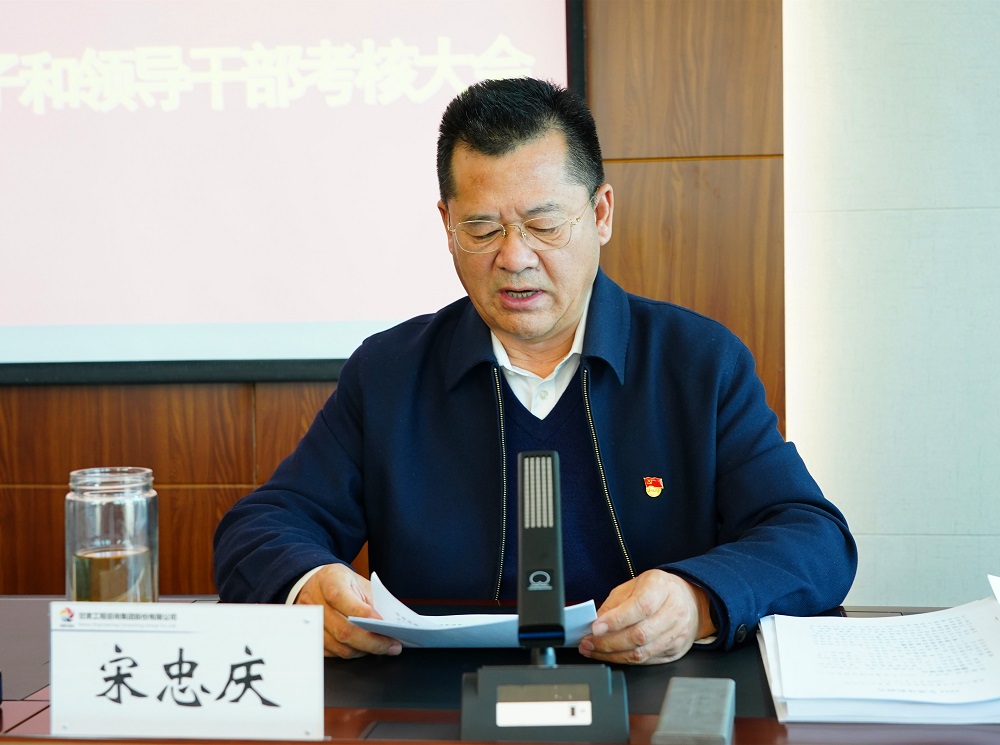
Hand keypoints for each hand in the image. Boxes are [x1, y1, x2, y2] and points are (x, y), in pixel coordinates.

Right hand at [295, 563, 402, 658]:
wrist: (317, 584)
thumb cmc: (342, 583)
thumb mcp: (359, 582)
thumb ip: (371, 601)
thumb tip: (389, 625)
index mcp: (330, 581)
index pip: (342, 599)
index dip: (365, 615)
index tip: (386, 626)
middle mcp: (315, 602)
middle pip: (343, 630)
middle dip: (372, 642)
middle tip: (392, 646)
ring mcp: (310, 623)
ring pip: (339, 646)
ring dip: (364, 651)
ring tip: (382, 648)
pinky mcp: (311, 639)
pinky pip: (334, 653)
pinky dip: (353, 653)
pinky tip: (365, 648)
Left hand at [578, 569, 713, 664]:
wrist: (688, 600)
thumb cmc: (657, 590)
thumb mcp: (634, 585)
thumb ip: (614, 603)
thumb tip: (594, 622)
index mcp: (661, 588)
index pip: (640, 607)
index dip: (616, 620)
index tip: (595, 627)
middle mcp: (673, 611)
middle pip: (639, 634)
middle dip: (609, 642)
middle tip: (588, 643)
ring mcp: (677, 633)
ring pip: (642, 652)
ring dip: (613, 655)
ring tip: (594, 651)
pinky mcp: (675, 650)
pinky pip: (647, 660)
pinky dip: (625, 660)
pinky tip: (611, 655)